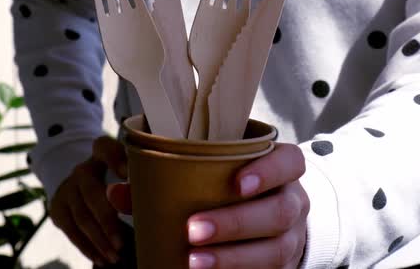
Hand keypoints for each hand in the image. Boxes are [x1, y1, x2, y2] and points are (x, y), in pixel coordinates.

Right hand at [50, 136, 131, 266]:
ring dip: (99, 240)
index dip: (114, 158)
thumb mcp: (127, 174)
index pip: (105, 148)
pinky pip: (71, 230)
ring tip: (114, 256)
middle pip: (92, 192)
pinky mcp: (58, 207)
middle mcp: (82, 169)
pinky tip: (101, 258)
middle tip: (121, 242)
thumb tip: (147, 203)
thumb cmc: (118, 180)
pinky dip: (87, 247)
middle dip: (106, 220)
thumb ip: (137, 183)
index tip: (127, 173)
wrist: (85, 185)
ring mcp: (68, 188)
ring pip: (81, 216)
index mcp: (102, 154)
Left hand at [187, 143, 308, 268]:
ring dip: (233, 258)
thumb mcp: (222, 169)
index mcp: (284, 170)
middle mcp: (294, 201)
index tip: (237, 184)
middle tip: (193, 229)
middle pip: (280, 212)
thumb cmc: (234, 185)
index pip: (290, 162)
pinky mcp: (286, 265)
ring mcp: (293, 236)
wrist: (270, 217)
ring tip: (194, 261)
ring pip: (276, 249)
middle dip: (235, 223)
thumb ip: (183, 171)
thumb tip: (126, 191)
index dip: (268, 171)